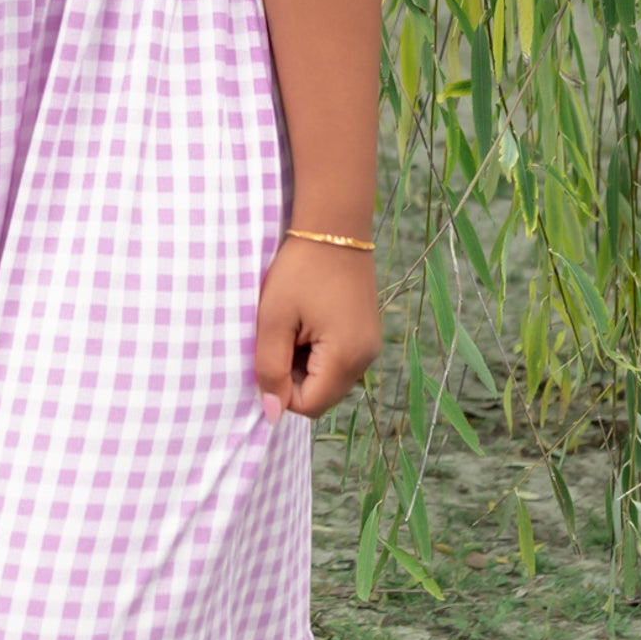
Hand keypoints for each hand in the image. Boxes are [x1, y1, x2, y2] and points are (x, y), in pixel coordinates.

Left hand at [254, 234, 380, 421]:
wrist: (334, 225)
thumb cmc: (299, 270)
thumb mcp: (274, 319)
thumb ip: (270, 369)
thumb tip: (272, 414)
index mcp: (346, 357)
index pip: (309, 406)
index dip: (280, 389)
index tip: (269, 351)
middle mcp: (366, 358)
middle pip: (321, 396)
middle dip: (294, 377)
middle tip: (281, 335)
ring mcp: (370, 345)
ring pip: (329, 379)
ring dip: (305, 364)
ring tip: (294, 325)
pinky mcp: (367, 333)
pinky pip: (339, 361)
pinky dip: (318, 351)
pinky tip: (308, 320)